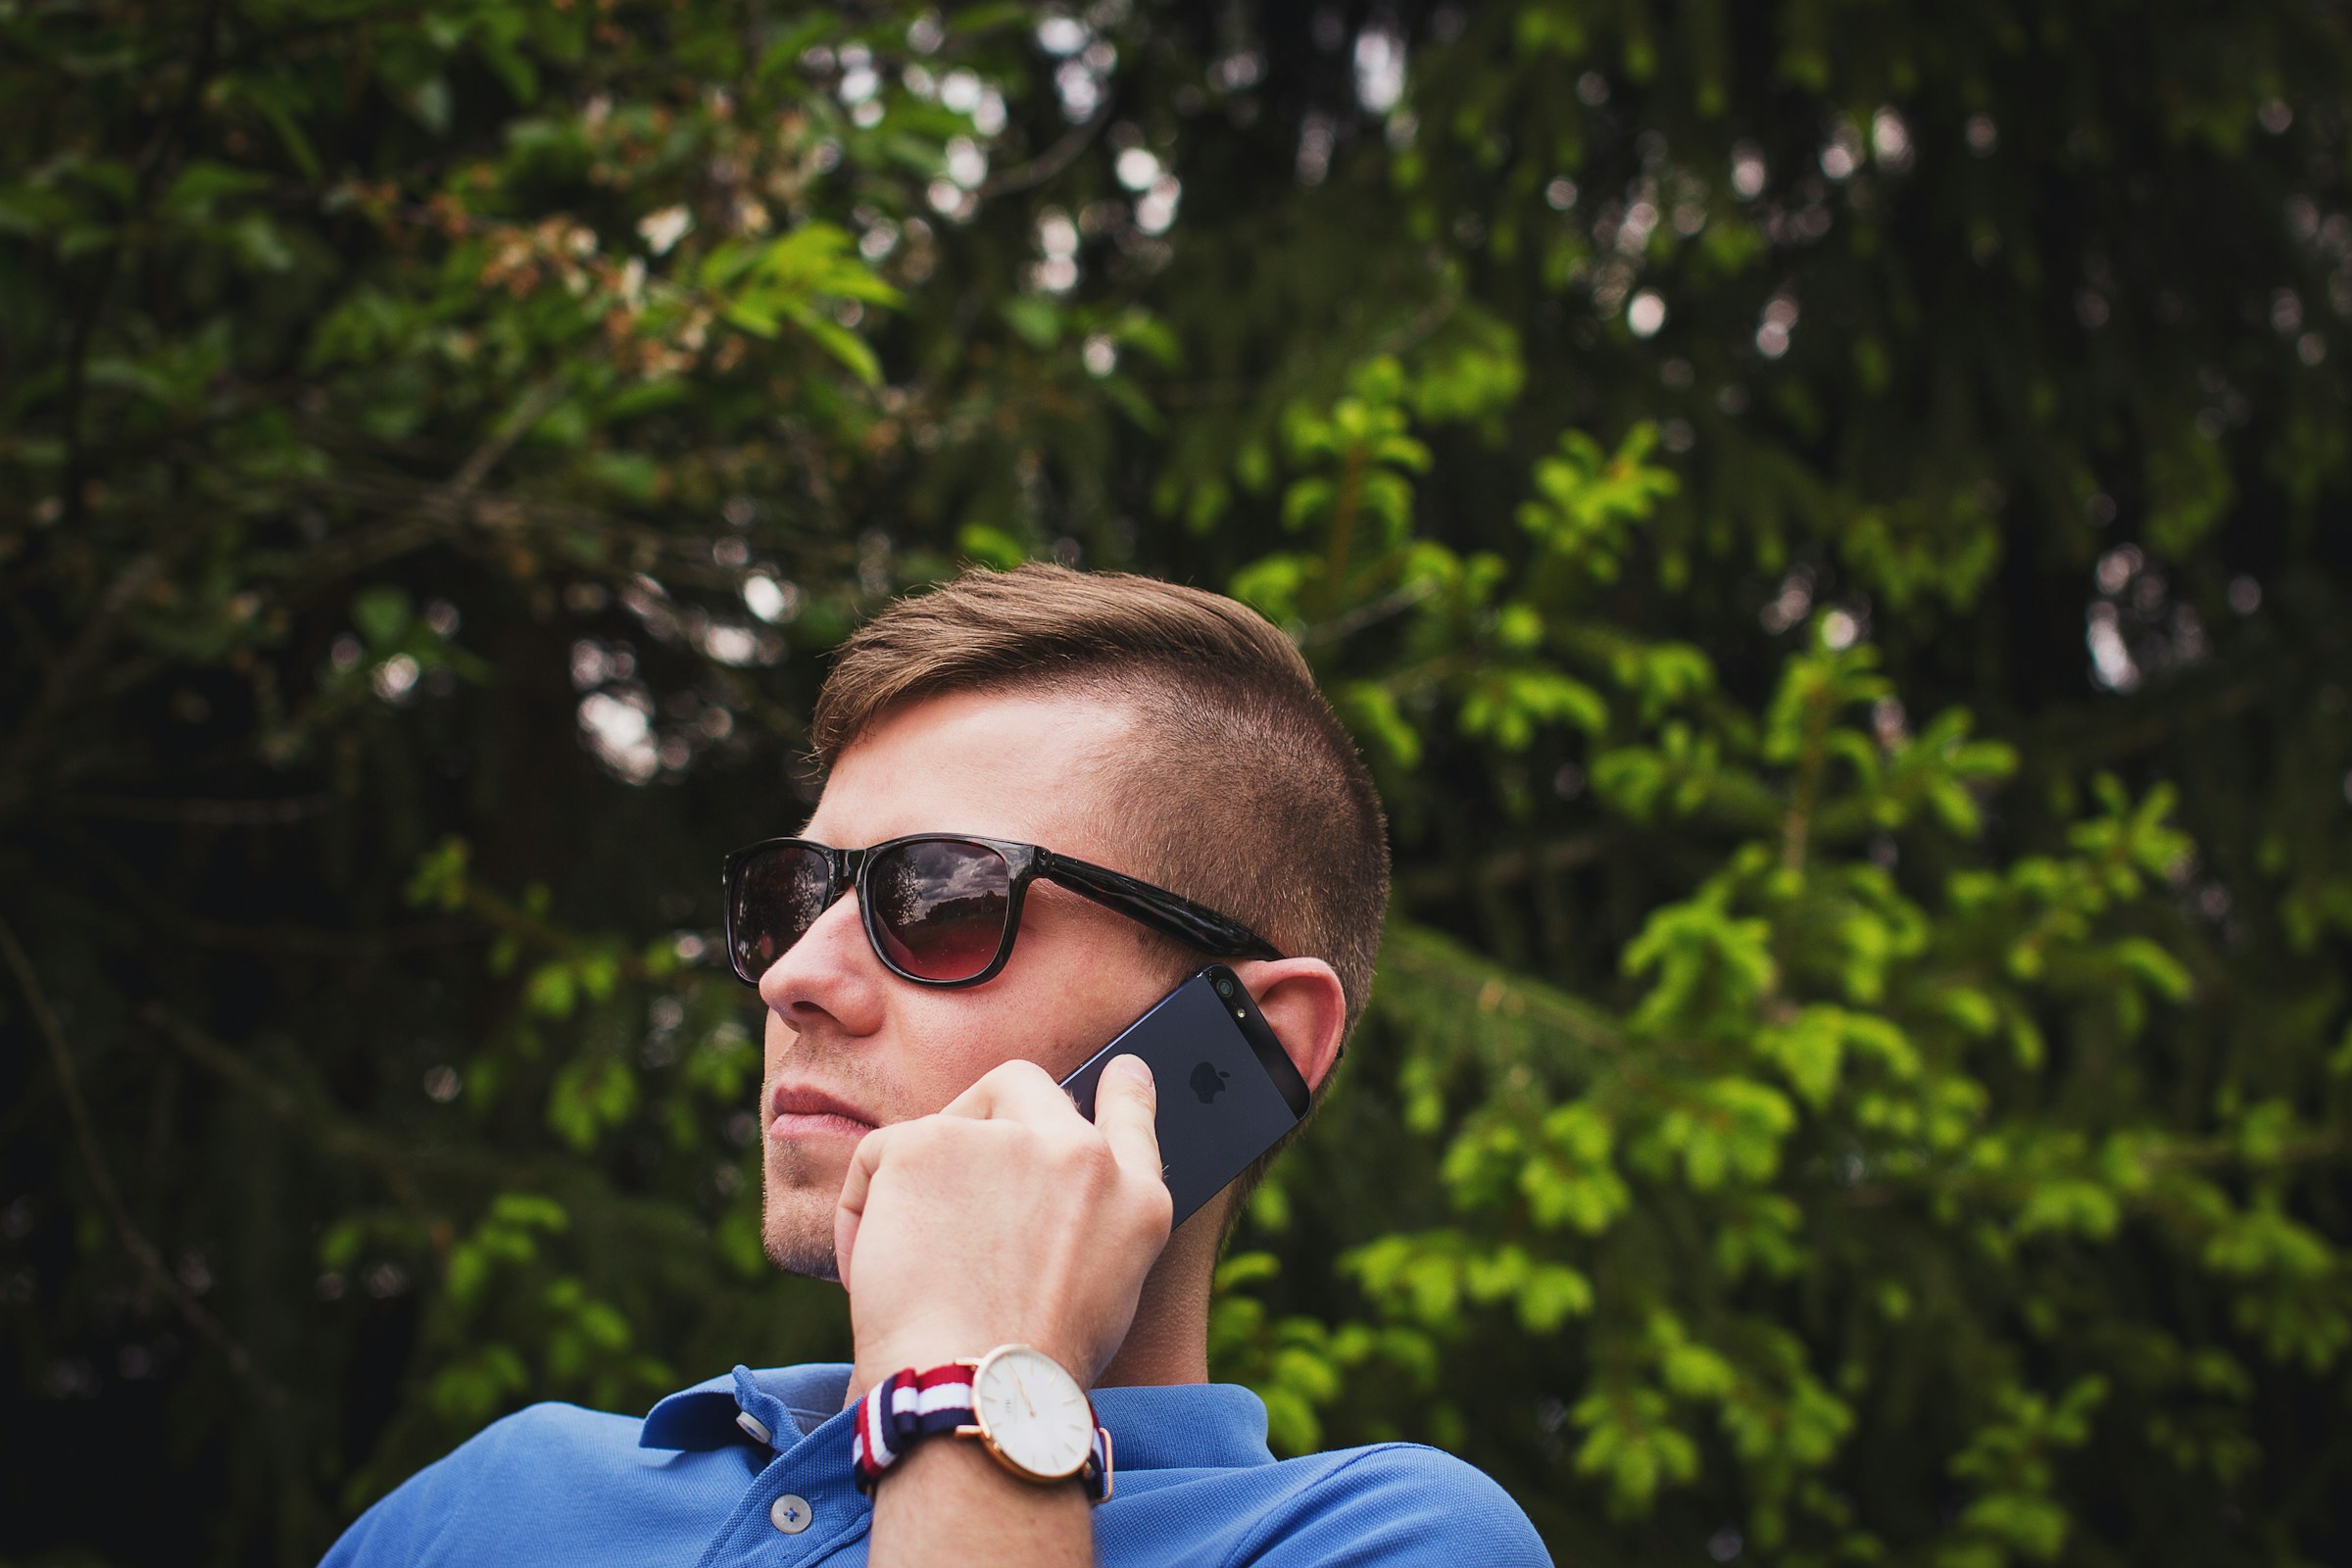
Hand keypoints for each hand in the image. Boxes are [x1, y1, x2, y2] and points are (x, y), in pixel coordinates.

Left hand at [835, 1053, 1171, 1389]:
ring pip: (942, 1127)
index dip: (1124, 1090)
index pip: (1134, 1116)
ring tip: (910, 1268)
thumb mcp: (1102, 1299)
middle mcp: (1081, 1155)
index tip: (1122, 1072)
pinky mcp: (931, 1142)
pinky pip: (880, 1157)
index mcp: (1134, 1200)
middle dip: (980, 1118)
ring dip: (917, 1186)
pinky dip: (863, 1209)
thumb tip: (1034, 1209)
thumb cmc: (1025, 1373)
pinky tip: (872, 1268)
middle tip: (945, 1182)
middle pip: (1024, 1087)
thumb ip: (1086, 1230)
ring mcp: (1009, 1140)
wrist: (979, 1390)